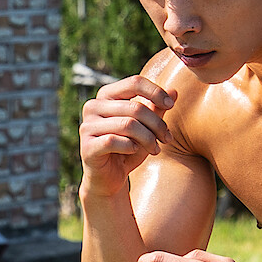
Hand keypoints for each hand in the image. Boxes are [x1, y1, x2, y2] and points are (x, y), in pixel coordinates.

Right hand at [78, 76, 174, 196]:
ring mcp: (87, 126)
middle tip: (167, 138)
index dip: (156, 92)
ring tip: (156, 149)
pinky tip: (135, 151)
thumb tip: (174, 91)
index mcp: (106, 95)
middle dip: (156, 124)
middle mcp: (93, 107)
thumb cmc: (128, 149)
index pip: (134, 83)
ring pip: (127, 125)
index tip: (171, 105)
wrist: (110, 178)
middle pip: (135, 107)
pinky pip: (113, 141)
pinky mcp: (87, 146)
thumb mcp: (146, 127)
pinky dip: (131, 147)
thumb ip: (156, 108)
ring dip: (148, 138)